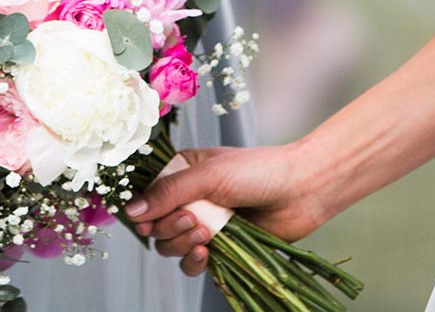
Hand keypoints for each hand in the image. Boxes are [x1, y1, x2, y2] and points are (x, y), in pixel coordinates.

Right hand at [124, 142, 334, 276]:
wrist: (303, 191)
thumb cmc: (260, 171)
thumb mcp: (209, 175)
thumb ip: (169, 193)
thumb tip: (131, 211)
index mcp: (183, 172)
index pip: (147, 195)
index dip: (143, 210)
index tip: (145, 220)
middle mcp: (190, 199)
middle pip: (156, 225)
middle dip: (169, 227)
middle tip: (193, 220)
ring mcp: (205, 224)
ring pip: (171, 246)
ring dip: (182, 243)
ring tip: (207, 234)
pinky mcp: (221, 248)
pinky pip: (192, 263)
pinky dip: (193, 262)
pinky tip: (206, 253)